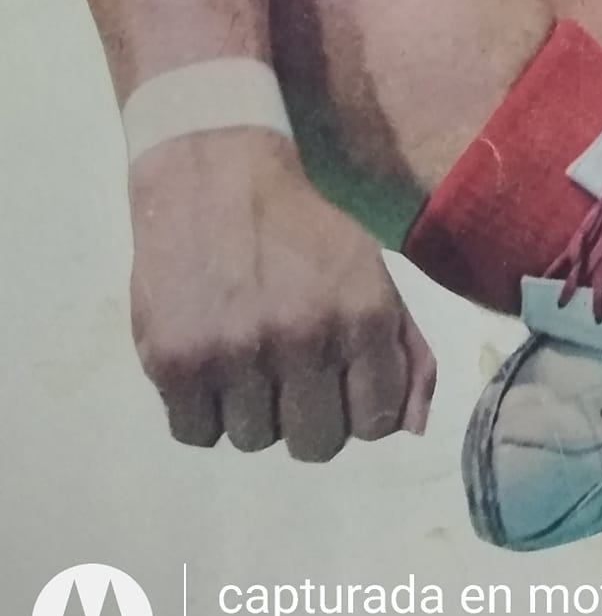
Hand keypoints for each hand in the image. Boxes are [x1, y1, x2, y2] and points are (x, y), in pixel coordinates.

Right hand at [129, 131, 435, 460]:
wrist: (215, 170)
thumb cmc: (303, 226)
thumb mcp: (371, 271)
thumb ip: (406, 349)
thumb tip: (411, 430)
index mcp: (363, 315)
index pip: (376, 423)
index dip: (357, 409)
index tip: (339, 384)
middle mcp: (304, 339)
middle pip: (316, 445)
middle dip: (307, 416)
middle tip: (288, 371)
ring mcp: (236, 354)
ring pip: (254, 441)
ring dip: (251, 410)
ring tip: (245, 355)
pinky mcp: (175, 362)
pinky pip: (196, 434)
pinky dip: (201, 410)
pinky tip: (208, 360)